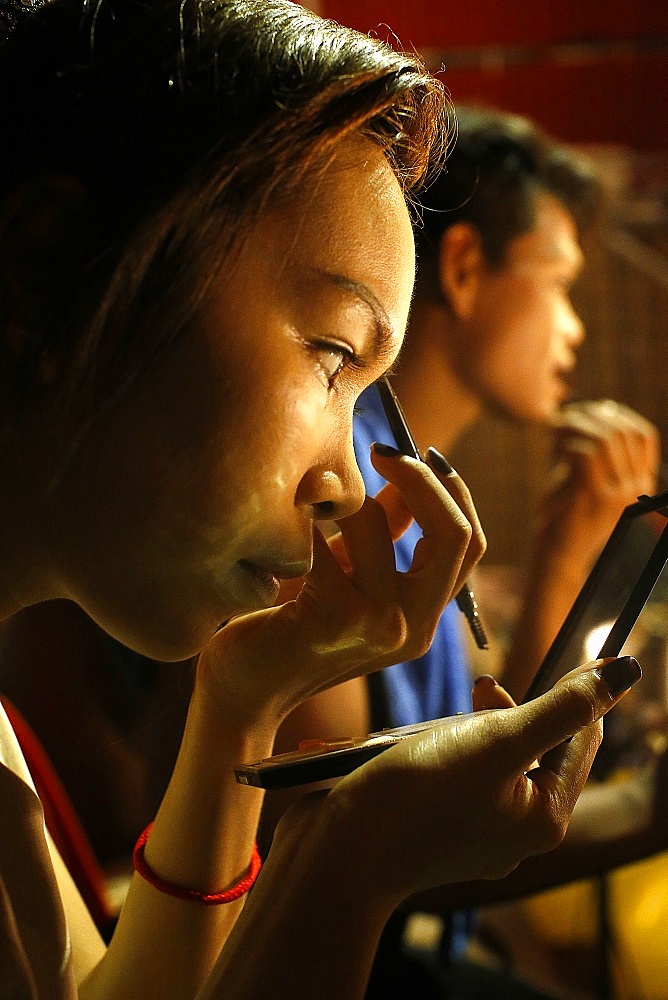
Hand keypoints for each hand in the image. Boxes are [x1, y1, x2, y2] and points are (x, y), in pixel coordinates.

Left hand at [196, 446, 484, 724]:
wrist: (244, 690)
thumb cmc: (291, 625)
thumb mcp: (348, 576)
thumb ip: (385, 533)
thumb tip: (405, 476)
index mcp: (423, 617)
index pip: (469, 543)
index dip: (448, 490)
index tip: (409, 454)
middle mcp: (413, 628)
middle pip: (453, 534)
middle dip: (419, 478)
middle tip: (377, 451)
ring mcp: (378, 626)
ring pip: (372, 522)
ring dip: (333, 497)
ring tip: (300, 499)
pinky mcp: (334, 619)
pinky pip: (320, 537)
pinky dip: (293, 518)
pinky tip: (270, 526)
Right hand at [311, 656, 640, 900]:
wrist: (339, 856)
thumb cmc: (419, 796)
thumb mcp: (498, 740)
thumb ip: (561, 707)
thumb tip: (626, 671)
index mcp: (545, 817)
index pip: (583, 739)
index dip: (573, 693)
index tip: (553, 655)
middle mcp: (517, 830)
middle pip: (535, 747)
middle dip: (510, 710)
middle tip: (481, 693)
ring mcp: (474, 832)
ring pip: (492, 757)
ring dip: (472, 726)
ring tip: (442, 722)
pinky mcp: (437, 827)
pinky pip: (457, 774)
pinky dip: (443, 748)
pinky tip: (417, 744)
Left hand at [540, 399, 659, 569]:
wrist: (558, 556)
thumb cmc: (565, 514)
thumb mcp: (586, 477)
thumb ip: (595, 449)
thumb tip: (595, 409)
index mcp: (641, 484)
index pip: (643, 435)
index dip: (617, 414)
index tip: (590, 409)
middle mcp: (635, 489)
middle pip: (622, 432)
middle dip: (590, 416)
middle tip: (564, 417)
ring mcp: (617, 495)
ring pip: (603, 439)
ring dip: (574, 427)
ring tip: (554, 432)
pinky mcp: (592, 499)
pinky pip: (583, 454)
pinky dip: (565, 444)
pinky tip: (552, 450)